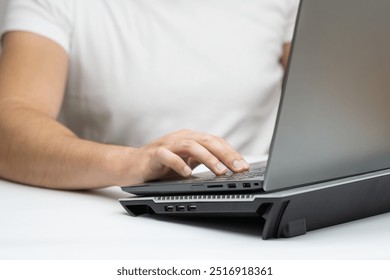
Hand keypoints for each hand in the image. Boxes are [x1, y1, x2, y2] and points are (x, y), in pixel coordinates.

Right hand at [128, 129, 249, 182]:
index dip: (231, 153)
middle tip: (238, 168)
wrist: (132, 165)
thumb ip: (203, 161)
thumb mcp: (187, 163)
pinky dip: (178, 164)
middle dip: (225, 154)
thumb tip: (229, 169)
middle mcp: (181, 138)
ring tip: (219, 171)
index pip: (216, 142)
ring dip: (207, 158)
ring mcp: (167, 145)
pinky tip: (187, 174)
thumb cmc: (161, 165)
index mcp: (192, 139)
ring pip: (190, 146)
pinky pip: (167, 156)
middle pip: (207, 141)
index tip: (244, 166)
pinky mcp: (154, 154)